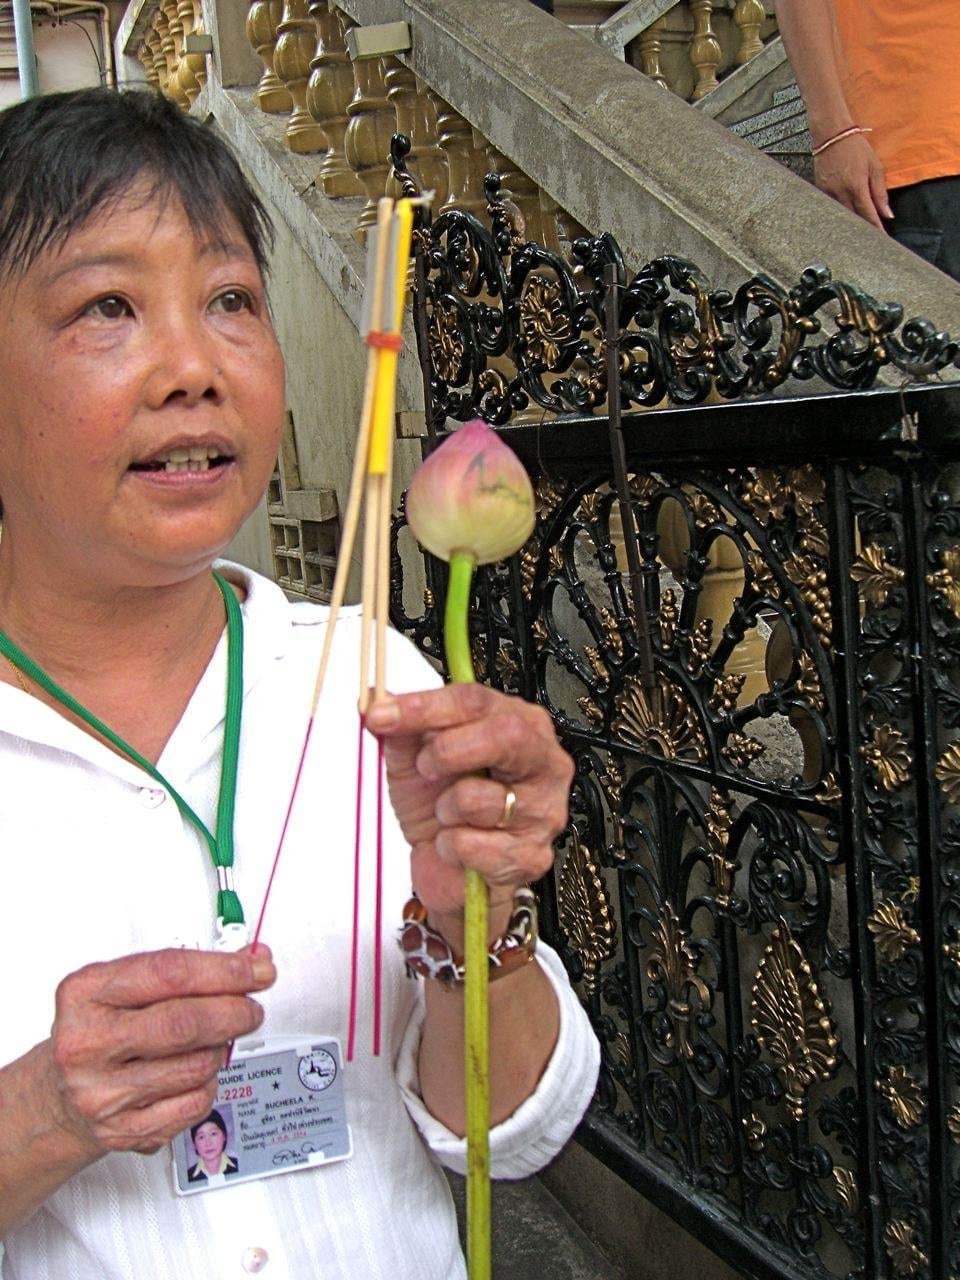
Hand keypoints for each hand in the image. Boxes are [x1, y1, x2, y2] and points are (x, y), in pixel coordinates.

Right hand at [43, 946, 274, 1157]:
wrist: (58, 1095)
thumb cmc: (97, 1031)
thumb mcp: (124, 986)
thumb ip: (186, 971)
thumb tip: (250, 962)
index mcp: (86, 994)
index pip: (169, 974)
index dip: (224, 971)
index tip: (257, 970)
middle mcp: (88, 1043)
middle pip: (184, 1024)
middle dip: (234, 1012)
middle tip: (251, 1008)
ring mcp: (102, 1091)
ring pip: (196, 1066)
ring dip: (220, 1050)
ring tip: (212, 1041)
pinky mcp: (121, 1130)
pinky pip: (193, 1104)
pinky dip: (208, 1084)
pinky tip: (194, 1073)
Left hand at [366, 685, 572, 942]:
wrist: (447, 864)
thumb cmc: (440, 804)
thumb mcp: (414, 758)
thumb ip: (403, 728)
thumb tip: (382, 706)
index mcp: (518, 724)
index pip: (476, 701)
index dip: (425, 707)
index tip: (383, 715)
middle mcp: (542, 762)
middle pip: (506, 735)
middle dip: (449, 751)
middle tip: (424, 767)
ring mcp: (544, 810)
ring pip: (483, 798)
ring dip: (445, 809)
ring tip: (448, 815)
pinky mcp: (533, 855)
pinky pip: (475, 846)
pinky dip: (451, 847)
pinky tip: (456, 845)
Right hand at [813, 133, 891, 230]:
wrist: (832, 136)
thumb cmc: (856, 148)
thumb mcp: (874, 167)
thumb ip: (880, 192)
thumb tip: (887, 214)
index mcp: (857, 186)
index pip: (867, 214)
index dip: (875, 228)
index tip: (882, 239)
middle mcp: (840, 193)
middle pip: (853, 219)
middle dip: (863, 230)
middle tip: (871, 240)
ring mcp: (828, 193)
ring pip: (840, 216)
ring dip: (850, 225)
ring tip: (858, 233)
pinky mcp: (819, 191)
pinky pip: (830, 208)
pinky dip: (838, 215)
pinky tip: (843, 220)